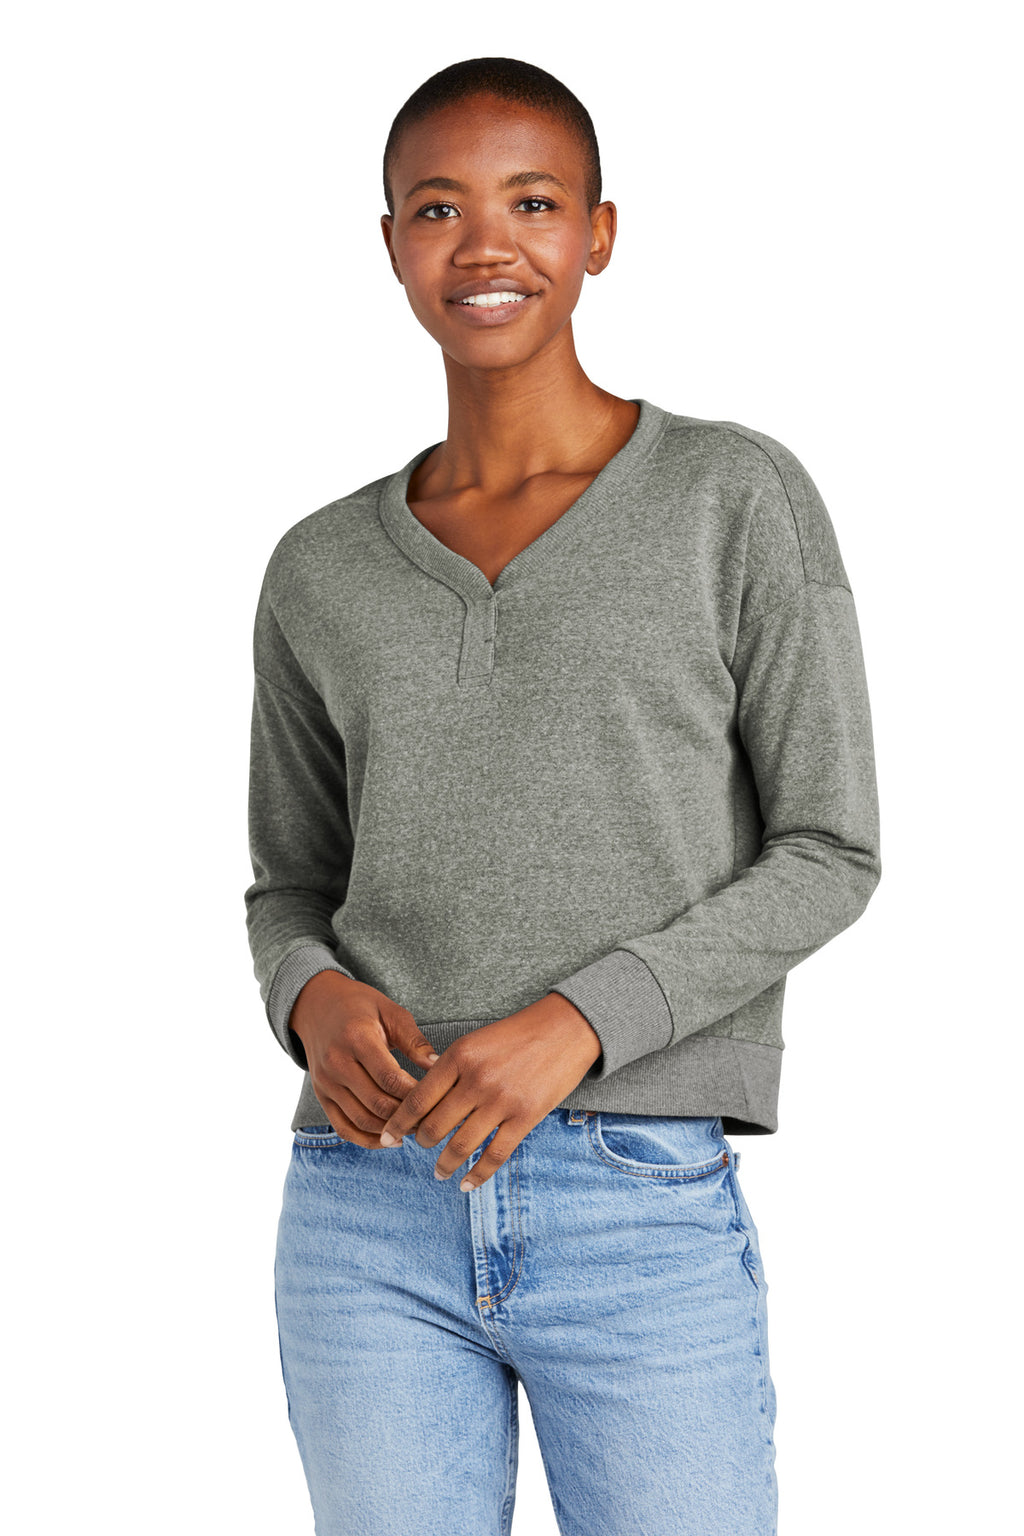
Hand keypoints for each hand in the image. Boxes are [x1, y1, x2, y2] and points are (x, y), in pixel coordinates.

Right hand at [289, 971, 439, 1146]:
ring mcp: (325, 1082)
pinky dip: (366, 1139)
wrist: (317, 1005)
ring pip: (361, 1119)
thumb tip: (438, 1066)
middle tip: (431, 1117)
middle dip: (407, 1115)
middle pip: (376, 1102)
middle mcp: (336, 1062)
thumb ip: (414, 1040)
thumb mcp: (390, 1012)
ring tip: (414, 1128)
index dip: (416, 1094)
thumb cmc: (361, 1006)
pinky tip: (388, 1139)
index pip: (390, 1078)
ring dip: (390, 1130)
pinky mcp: (321, 1095)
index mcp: (357, 1038)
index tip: (437, 1097)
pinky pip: (343, 1127)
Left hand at [377, 993, 602, 1189]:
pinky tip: (467, 1184)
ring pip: (461, 1145)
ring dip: (445, 1164)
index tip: (388, 1137)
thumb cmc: (517, 1034)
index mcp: (459, 1056)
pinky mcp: (525, 1117)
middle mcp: (476, 1080)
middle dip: (421, 1143)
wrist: (565, 1029)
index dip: (399, 1123)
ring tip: (439, 1173)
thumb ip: (450, 1067)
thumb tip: (422, 1098)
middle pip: (435, 1125)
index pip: (419, 1098)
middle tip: (418, 1148)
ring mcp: (501, 1101)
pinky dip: (478, 1174)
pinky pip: (495, 1154)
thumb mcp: (476, 1041)